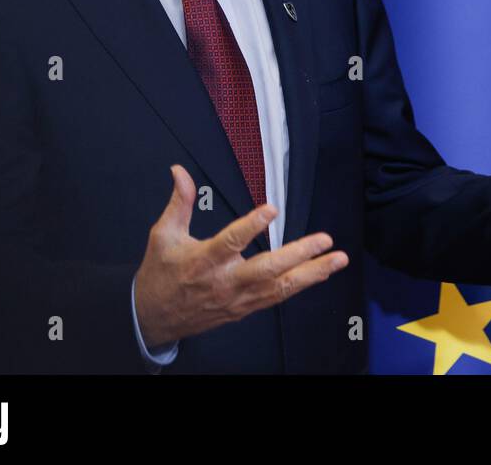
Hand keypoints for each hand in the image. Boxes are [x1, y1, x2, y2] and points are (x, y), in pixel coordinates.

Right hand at [134, 165, 348, 348]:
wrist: (154, 318)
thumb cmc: (161, 275)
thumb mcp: (163, 235)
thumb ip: (179, 202)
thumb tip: (180, 172)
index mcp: (203, 261)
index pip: (231, 242)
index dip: (252, 226)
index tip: (271, 209)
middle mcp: (225, 282)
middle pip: (267, 269)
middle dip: (299, 254)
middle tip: (323, 240)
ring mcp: (238, 298)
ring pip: (280, 288)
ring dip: (312, 273)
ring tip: (336, 259)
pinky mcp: (245, 309)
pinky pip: (277, 297)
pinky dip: (301, 285)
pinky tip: (320, 274)